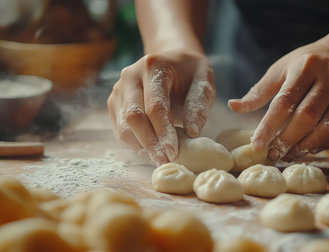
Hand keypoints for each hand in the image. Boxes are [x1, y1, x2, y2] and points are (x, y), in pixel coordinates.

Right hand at [107, 50, 214, 164]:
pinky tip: (152, 151)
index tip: (174, 152)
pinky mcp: (114, 103)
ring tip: (161, 159)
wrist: (172, 61)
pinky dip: (135, 144)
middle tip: (166, 161)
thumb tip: (192, 133)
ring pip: (123, 127)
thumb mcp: (204, 82)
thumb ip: (199, 105)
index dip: (163, 131)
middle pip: (133, 117)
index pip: (154, 105)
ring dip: (141, 147)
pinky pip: (120, 130)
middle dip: (150, 143)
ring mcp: (118, 89)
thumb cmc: (190, 73)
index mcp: (153, 66)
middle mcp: (130, 76)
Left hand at [228, 41, 328, 161]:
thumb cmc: (307, 63)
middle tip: (273, 155)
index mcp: (307, 65)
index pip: (285, 101)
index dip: (269, 126)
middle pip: (306, 117)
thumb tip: (233, 106)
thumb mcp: (282, 69)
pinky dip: (322, 145)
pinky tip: (307, 149)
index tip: (257, 145)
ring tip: (288, 155)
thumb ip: (259, 91)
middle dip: (286, 140)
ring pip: (326, 128)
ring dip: (304, 147)